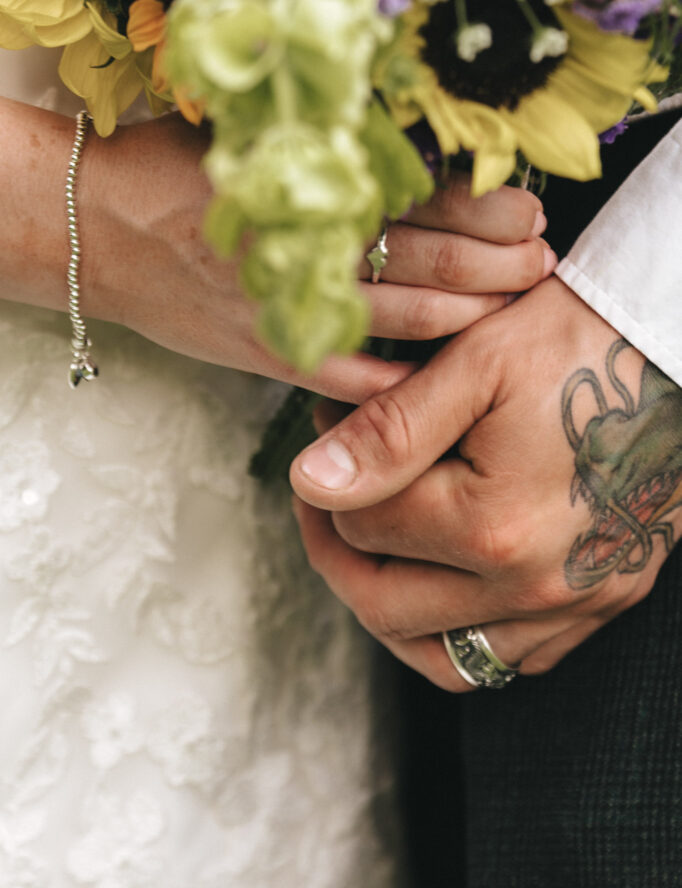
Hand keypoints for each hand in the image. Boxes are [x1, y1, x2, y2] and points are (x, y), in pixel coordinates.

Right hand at [78, 111, 552, 400]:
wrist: (96, 232)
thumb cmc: (171, 172)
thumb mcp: (249, 139)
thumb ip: (325, 152)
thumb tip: (416, 161)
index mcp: (305, 185)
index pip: (418, 195)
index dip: (482, 206)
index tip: (527, 209)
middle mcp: (306, 247)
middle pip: (428, 258)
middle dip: (496, 264)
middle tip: (540, 263)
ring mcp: (291, 307)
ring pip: (406, 316)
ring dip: (470, 313)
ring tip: (513, 306)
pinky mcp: (270, 353)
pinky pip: (354, 375)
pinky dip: (404, 376)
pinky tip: (444, 373)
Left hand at [290, 277, 681, 688]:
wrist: (675, 343)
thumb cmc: (579, 340)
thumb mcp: (475, 365)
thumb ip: (388, 432)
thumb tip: (309, 480)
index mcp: (494, 525)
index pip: (363, 529)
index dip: (326, 477)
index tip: (328, 430)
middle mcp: (537, 583)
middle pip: (385, 605)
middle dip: (335, 552)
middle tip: (326, 502)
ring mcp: (578, 601)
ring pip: (444, 658)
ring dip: (391, 611)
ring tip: (373, 552)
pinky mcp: (606, 599)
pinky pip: (515, 656)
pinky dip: (464, 631)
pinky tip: (448, 580)